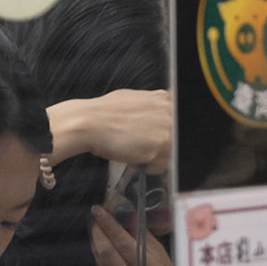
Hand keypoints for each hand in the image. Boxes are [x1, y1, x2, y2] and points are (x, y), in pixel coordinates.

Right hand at [48, 89, 171, 172]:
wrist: (89, 123)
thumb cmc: (104, 113)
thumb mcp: (132, 99)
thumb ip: (150, 105)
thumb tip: (155, 112)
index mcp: (163, 99)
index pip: (177, 121)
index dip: (166, 133)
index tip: (159, 139)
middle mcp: (169, 112)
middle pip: (176, 139)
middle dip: (162, 147)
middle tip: (145, 148)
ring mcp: (167, 129)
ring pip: (171, 153)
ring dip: (156, 158)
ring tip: (138, 154)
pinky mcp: (160, 147)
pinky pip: (163, 165)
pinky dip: (151, 167)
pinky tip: (137, 159)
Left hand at [90, 205, 174, 265]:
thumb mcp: (163, 259)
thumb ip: (144, 237)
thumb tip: (129, 214)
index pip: (122, 241)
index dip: (108, 223)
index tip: (99, 210)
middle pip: (105, 250)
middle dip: (97, 230)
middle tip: (95, 217)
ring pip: (98, 259)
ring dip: (96, 242)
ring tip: (98, 229)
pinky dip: (100, 258)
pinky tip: (105, 251)